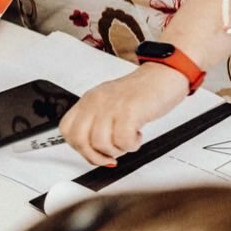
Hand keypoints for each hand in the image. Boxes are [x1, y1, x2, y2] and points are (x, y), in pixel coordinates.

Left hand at [58, 63, 190, 166]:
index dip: (79, 147)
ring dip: (117, 150)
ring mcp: (112, 105)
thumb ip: (98, 124)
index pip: (66, 129)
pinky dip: (131, 145)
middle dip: (95, 156)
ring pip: (100, 143)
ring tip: (128, 140)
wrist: (164, 74)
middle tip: (110, 156)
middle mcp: (96, 101)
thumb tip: (93, 152)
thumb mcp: (110, 105)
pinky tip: (137, 135)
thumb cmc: (141, 92)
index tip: (93, 152)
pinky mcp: (130, 110)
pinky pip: (122, 140)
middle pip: (79, 140)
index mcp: (88, 100)